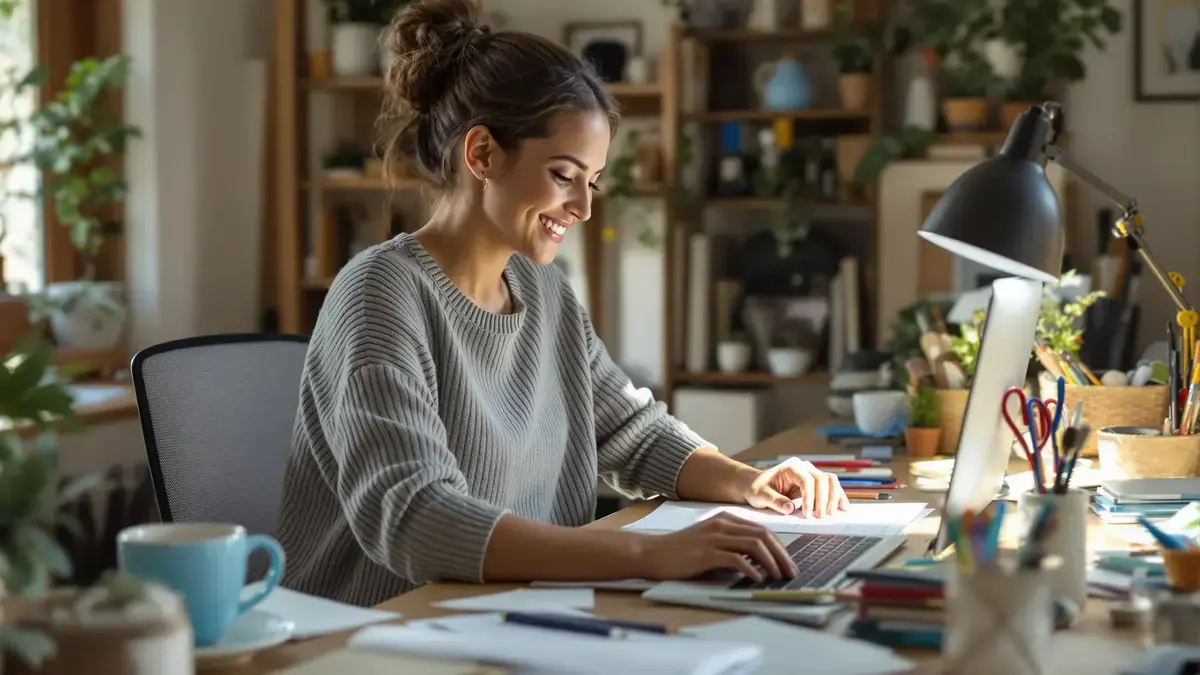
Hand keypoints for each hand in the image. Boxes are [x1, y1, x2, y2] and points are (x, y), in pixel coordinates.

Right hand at [635, 512, 797, 581]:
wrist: (653, 553)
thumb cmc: (681, 551)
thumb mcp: (710, 542)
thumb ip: (732, 546)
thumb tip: (759, 561)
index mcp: (726, 520)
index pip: (762, 530)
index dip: (780, 547)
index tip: (788, 563)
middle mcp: (722, 524)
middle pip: (763, 535)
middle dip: (782, 555)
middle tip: (791, 572)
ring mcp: (714, 537)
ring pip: (754, 545)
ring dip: (771, 562)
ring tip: (778, 577)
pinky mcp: (706, 553)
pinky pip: (736, 559)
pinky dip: (751, 569)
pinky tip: (757, 578)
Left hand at [744, 458, 848, 517]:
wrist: (756, 486)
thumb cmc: (757, 488)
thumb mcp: (760, 495)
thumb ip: (774, 501)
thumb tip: (790, 508)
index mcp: (790, 468)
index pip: (807, 480)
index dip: (810, 497)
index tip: (807, 514)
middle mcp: (804, 468)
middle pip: (822, 479)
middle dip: (824, 499)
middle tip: (820, 517)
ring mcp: (811, 475)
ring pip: (830, 481)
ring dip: (834, 497)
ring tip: (833, 513)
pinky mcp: (815, 484)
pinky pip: (830, 488)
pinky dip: (837, 497)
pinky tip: (842, 507)